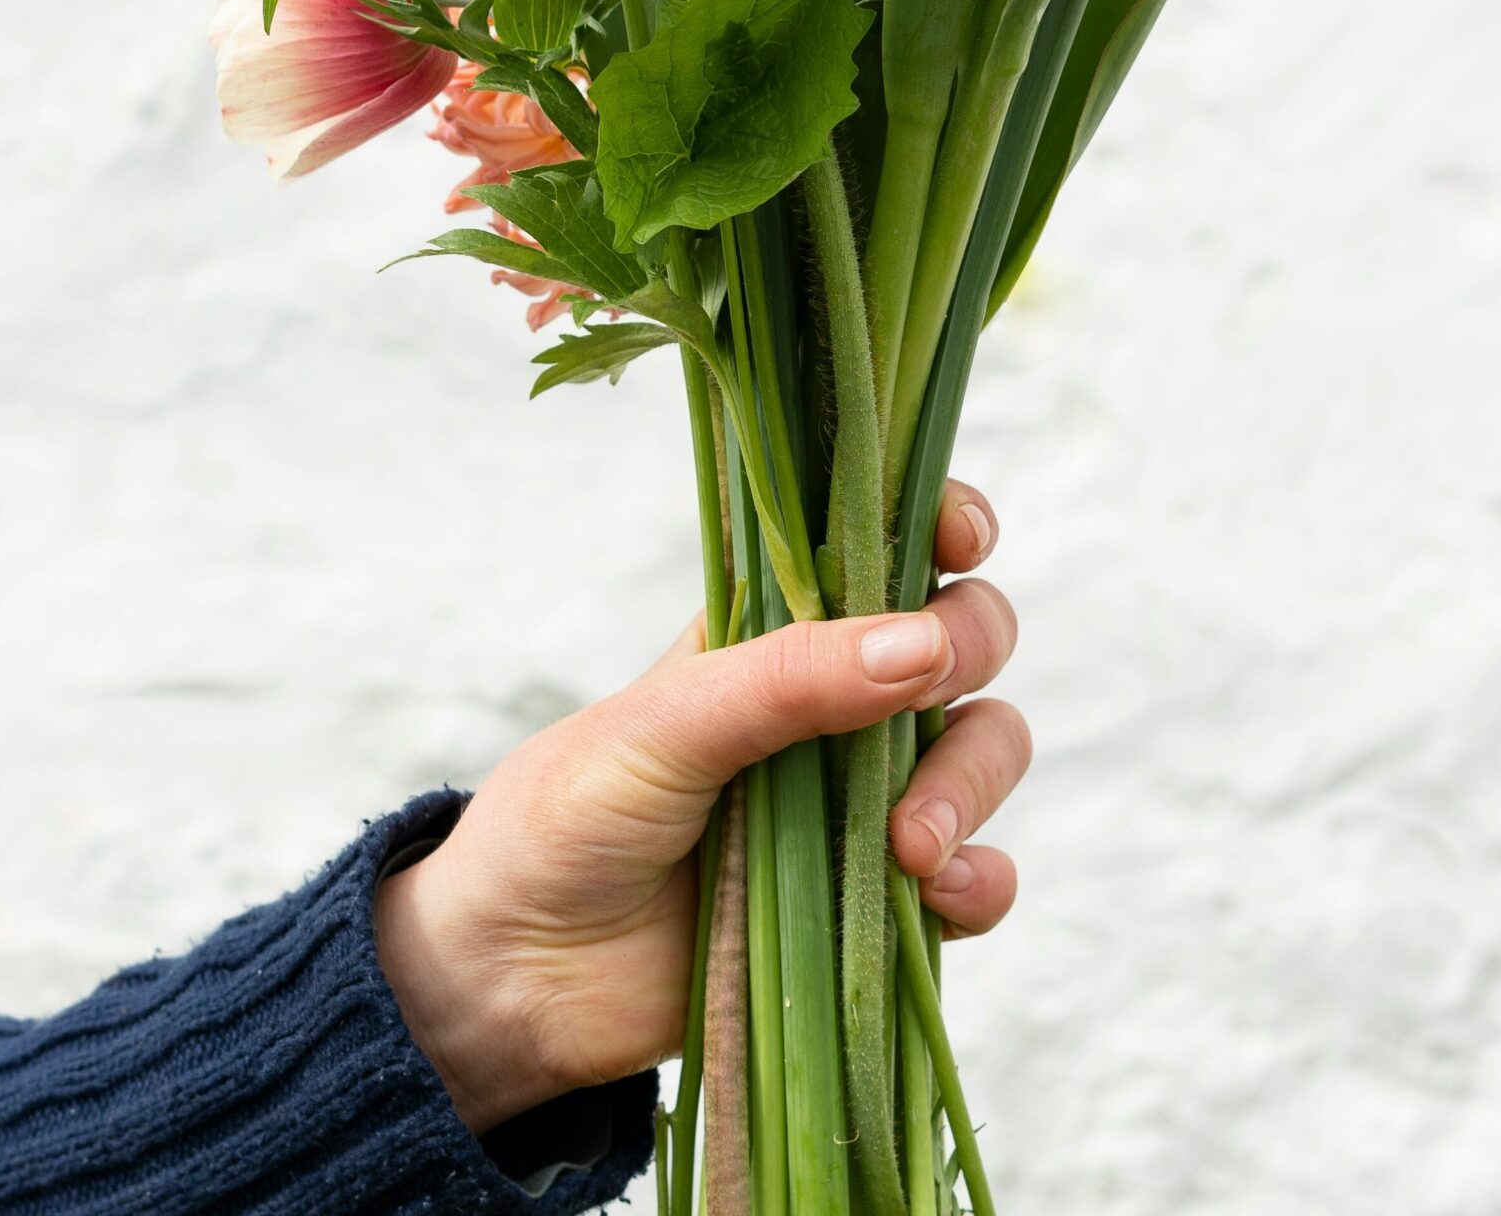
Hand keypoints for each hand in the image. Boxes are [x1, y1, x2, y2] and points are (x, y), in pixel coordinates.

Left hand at [374, 480, 1026, 1133]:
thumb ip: (789, 679)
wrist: (517, 978)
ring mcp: (862, 800)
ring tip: (908, 844)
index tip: (960, 538)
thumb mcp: (664, 725)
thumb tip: (923, 645)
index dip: (941, 522)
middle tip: (929, 693)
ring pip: (983, 748)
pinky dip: (982, 881)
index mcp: (777, 630)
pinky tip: (941, 895)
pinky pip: (974, 879)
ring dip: (971, 781)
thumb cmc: (568, 818)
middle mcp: (836, 701)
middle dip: (972, 647)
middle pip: (963, 636)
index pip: (885, 544)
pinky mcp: (876, 903)